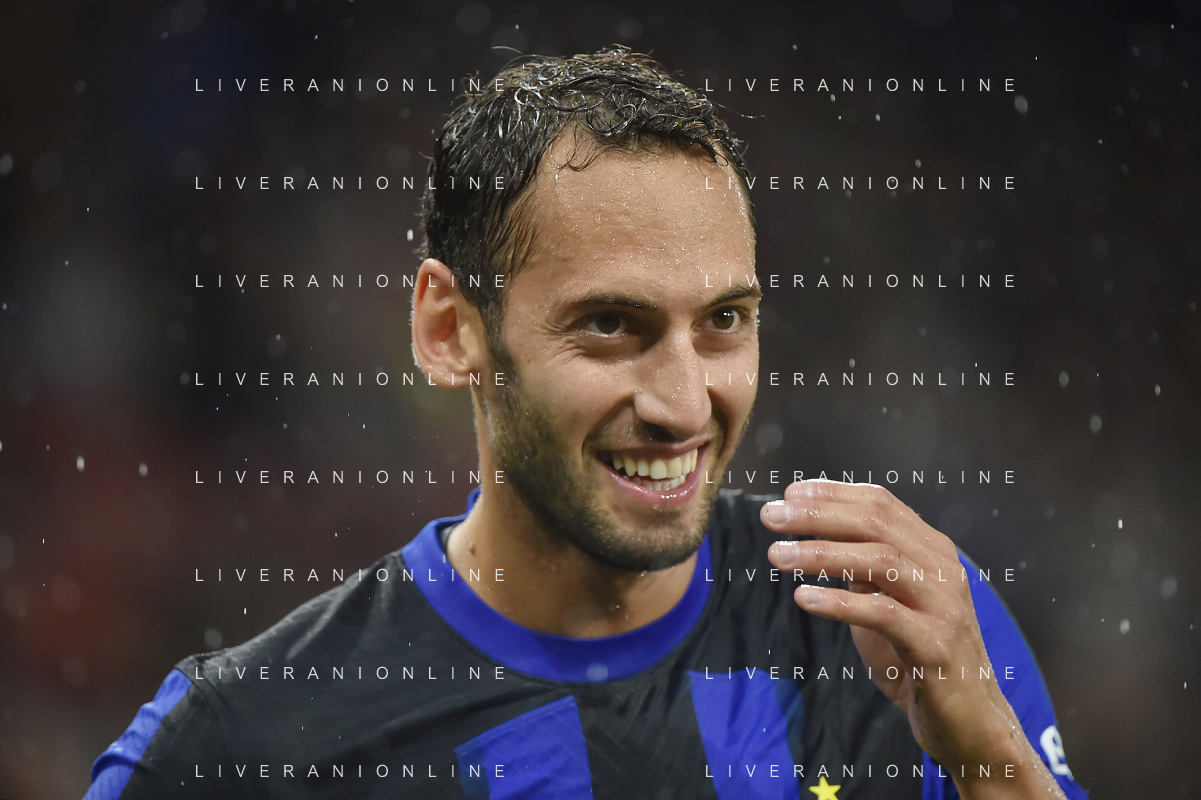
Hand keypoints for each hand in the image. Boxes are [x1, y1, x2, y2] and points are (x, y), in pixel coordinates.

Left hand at [761, 480, 1064, 799]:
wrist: (967, 721)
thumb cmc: (917, 657)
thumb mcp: (886, 601)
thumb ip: (861, 568)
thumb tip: (812, 533)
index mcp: (931, 550)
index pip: (881, 504)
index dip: (833, 493)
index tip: (789, 493)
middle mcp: (942, 568)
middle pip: (876, 522)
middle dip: (818, 514)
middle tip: (771, 516)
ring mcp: (943, 605)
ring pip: (879, 560)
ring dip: (821, 553)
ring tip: (776, 556)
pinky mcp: (935, 644)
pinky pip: (882, 613)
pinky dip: (839, 602)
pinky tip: (804, 598)